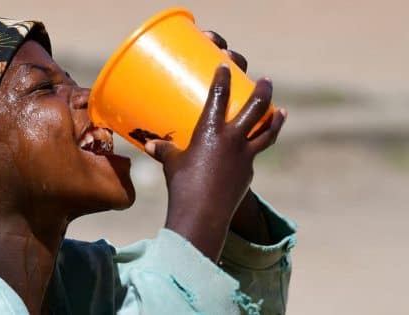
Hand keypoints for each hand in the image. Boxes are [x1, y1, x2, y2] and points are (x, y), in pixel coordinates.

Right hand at [145, 64, 285, 260]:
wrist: (203, 214)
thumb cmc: (182, 185)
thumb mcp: (172, 164)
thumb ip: (164, 151)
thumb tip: (150, 145)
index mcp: (210, 131)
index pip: (219, 96)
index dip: (223, 78)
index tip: (226, 66)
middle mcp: (232, 139)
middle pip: (255, 109)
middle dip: (262, 92)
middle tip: (266, 81)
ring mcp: (244, 156)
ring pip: (266, 132)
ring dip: (275, 119)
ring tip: (281, 111)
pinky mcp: (248, 172)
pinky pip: (256, 153)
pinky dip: (259, 146)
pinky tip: (258, 145)